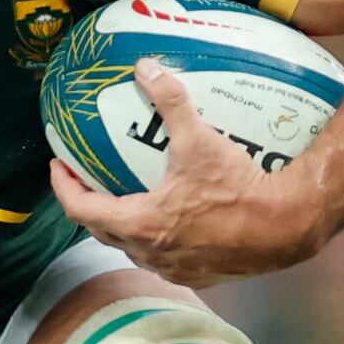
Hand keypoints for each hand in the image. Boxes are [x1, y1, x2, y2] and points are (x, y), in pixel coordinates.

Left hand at [47, 69, 332, 283]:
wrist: (283, 228)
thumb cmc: (236, 189)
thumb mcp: (199, 141)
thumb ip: (171, 102)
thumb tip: (146, 67)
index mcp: (139, 224)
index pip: (80, 209)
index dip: (64, 186)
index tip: (60, 166)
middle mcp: (149, 253)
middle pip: (101, 231)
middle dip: (88, 205)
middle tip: (86, 179)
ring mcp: (174, 269)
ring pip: (133, 248)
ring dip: (122, 225)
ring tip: (125, 198)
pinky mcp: (198, 276)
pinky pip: (164, 259)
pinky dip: (156, 240)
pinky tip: (169, 221)